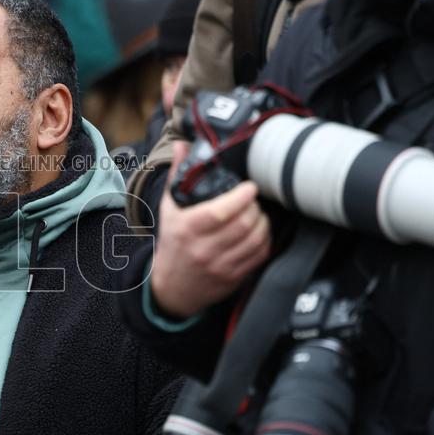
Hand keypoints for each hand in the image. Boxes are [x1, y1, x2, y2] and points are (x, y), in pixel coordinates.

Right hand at [150, 142, 271, 319]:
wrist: (171, 289)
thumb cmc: (172, 244)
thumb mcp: (168, 210)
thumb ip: (178, 176)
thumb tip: (183, 146)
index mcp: (187, 229)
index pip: (221, 211)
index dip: (242, 197)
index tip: (249, 187)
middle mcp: (204, 249)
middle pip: (244, 223)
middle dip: (254, 207)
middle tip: (251, 200)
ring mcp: (221, 266)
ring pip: (255, 239)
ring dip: (262, 222)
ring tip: (256, 213)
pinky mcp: (234, 277)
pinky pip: (259, 255)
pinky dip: (264, 240)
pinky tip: (258, 232)